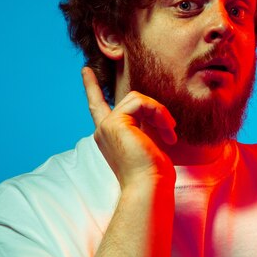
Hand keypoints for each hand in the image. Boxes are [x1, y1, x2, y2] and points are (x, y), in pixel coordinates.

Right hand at [81, 67, 177, 189]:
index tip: (85, 69)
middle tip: (171, 130)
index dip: (91, 87)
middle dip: (156, 111)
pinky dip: (157, 112)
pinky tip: (166, 130)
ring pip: (137, 98)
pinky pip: (140, 102)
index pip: (97, 106)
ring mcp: (107, 126)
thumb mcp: (148, 142)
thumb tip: (157, 111)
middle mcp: (103, 130)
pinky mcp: (115, 122)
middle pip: (132, 100)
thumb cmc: (154, 173)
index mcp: (109, 136)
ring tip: (169, 132)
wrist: (149, 187)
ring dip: (159, 112)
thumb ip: (145, 124)